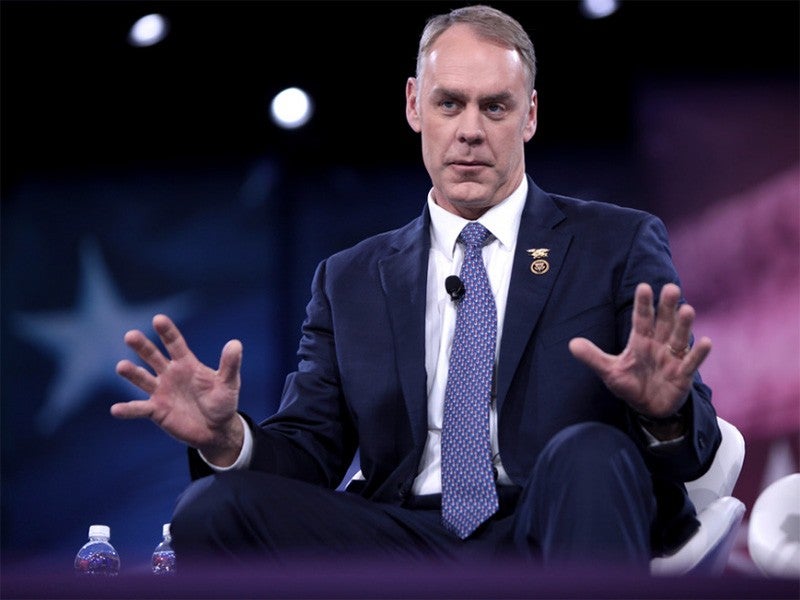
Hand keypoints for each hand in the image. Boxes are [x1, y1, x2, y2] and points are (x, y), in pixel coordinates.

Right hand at [111, 314, 244, 465]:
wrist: (216, 429)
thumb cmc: (223, 402)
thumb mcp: (229, 383)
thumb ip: (230, 365)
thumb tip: (235, 343)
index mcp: (187, 364)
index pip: (175, 344)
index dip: (167, 332)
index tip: (158, 319)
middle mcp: (170, 374)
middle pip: (153, 356)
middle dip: (142, 346)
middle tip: (130, 336)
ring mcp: (161, 392)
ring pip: (142, 379)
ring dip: (131, 373)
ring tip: (121, 367)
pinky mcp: (156, 411)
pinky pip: (139, 409)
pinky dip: (128, 410)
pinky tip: (116, 409)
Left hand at [568, 283, 711, 418]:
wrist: (648, 409)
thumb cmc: (630, 385)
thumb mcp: (609, 372)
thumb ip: (593, 357)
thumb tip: (571, 344)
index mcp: (640, 341)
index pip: (641, 319)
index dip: (642, 304)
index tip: (643, 287)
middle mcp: (658, 345)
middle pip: (663, 323)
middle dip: (666, 307)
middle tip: (670, 287)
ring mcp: (672, 359)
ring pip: (679, 338)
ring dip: (683, 325)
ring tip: (687, 309)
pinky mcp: (683, 375)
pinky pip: (692, 363)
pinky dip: (698, 354)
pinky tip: (706, 342)